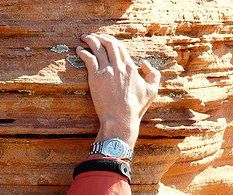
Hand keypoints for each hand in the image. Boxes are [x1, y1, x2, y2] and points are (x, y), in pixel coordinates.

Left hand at [77, 33, 160, 148]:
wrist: (121, 120)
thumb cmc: (135, 108)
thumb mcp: (152, 91)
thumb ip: (153, 75)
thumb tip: (145, 64)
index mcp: (130, 68)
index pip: (120, 47)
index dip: (111, 40)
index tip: (105, 39)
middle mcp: (119, 66)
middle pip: (108, 43)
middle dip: (100, 36)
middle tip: (93, 36)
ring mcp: (107, 71)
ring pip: (97, 48)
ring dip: (90, 40)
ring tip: (84, 38)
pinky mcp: (96, 78)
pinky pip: (88, 59)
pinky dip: (83, 52)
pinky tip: (79, 51)